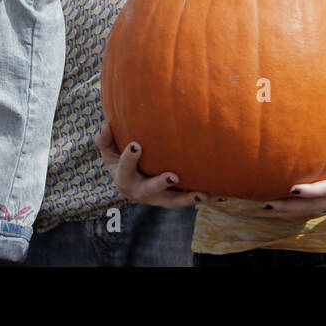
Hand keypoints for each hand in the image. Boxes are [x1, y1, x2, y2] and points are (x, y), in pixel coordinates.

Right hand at [94, 122, 208, 207]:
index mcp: (124, 178)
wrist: (131, 183)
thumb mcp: (109, 150)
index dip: (129, 157)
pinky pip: (188, 199)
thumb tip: (105, 124)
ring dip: (188, 198)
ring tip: (204, 193)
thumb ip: (104, 139)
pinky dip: (204, 197)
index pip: (125, 167)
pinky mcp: (173, 199)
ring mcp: (158, 198)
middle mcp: (141, 192)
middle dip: (161, 184)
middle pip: (150, 191)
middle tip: (174, 176)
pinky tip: (220, 193)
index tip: (136, 144)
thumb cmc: (120, 159)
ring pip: (173, 201)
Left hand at [255, 131, 325, 214]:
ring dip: (291, 210)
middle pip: (315, 205)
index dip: (312, 190)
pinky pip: (317, 208)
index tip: (292, 189)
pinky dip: (300, 208)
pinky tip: (284, 204)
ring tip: (267, 205)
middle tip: (266, 202)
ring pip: (314, 210)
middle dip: (291, 206)